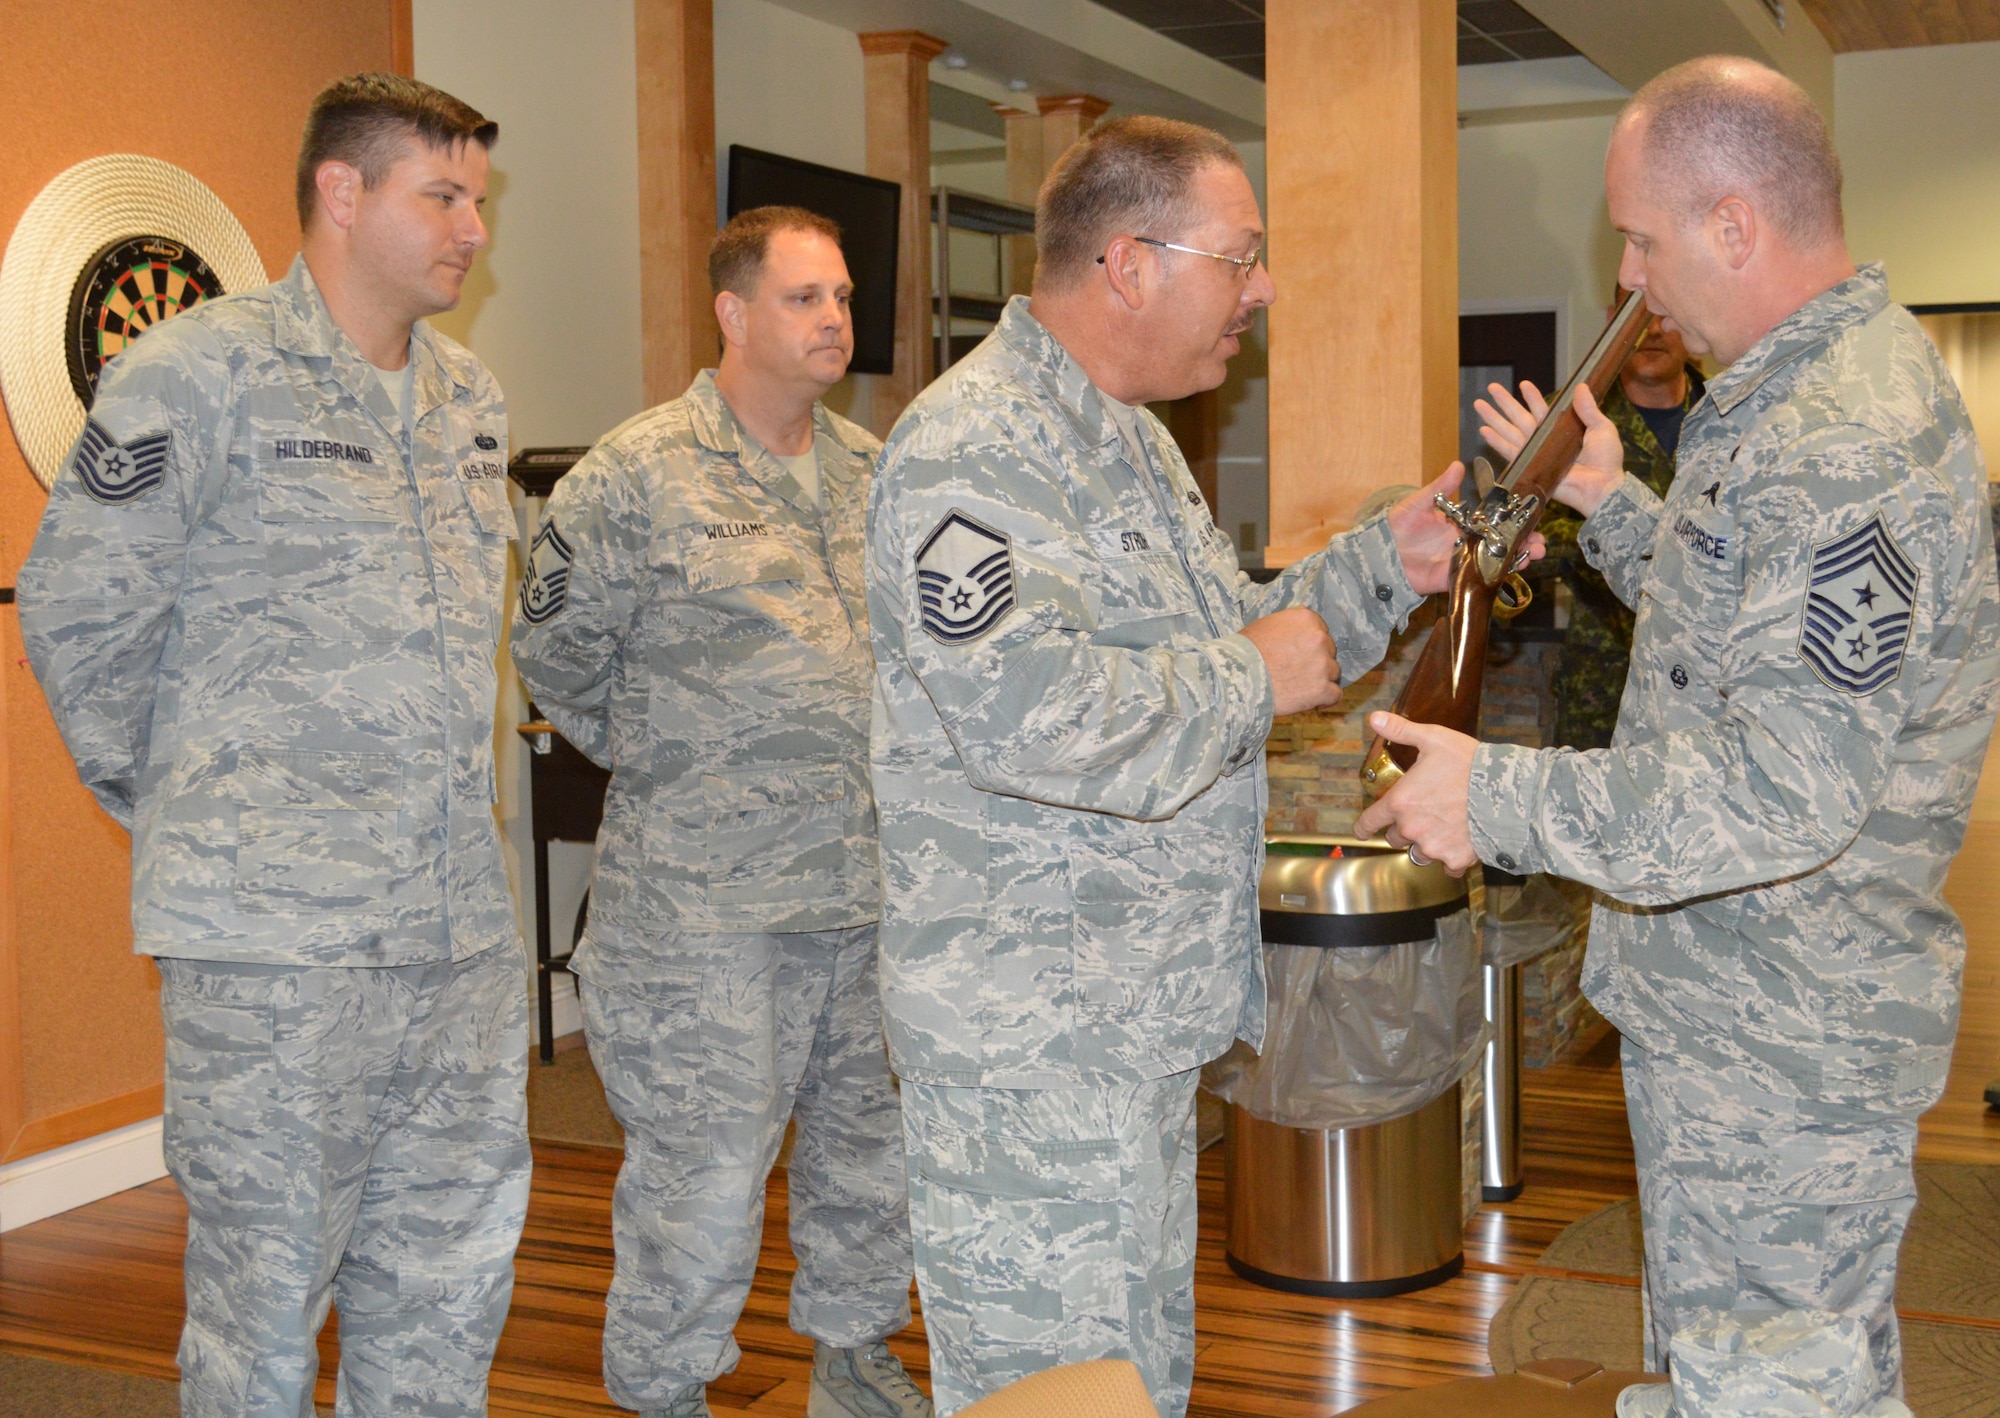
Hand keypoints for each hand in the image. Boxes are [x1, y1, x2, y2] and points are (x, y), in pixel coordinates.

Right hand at [1241, 606, 1341, 716]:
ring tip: (1299, 687)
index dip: (1310, 645)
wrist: (1236, 679)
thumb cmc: (1244, 652)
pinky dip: (1325, 699)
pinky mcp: (1322, 689)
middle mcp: (1319, 638)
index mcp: (1306, 619)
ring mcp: (1322, 664)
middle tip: (1296, 672)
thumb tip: (1300, 628)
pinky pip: (1335, 695)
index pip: (1321, 630)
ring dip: (1321, 679)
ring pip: (1333, 672)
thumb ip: (1290, 626)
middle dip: (1317, 661)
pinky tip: (1312, 701)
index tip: (1300, 654)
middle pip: (1329, 651)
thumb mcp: (1267, 625)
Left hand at [1351, 712, 1478, 873]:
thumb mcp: (1433, 739)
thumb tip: (1374, 718)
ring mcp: (1433, 846)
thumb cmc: (1469, 763)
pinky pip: (1447, 866)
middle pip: (1395, 838)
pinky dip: (1451, 858)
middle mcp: (1412, 828)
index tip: (1362, 830)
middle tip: (1423, 814)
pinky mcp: (1455, 859)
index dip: (1363, 826)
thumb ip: (1401, 731)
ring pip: (1419, 853)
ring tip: (1443, 827)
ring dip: (1426, 844)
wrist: (1506, 790)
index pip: (1369, 822)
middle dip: (1404, 828)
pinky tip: (1461, 843)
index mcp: (1400, 802)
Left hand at [1386, 464, 1546, 596]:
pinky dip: (1498, 574)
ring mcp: (1463, 562)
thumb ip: (1440, 487)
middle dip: (1524, 542)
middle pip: (1501, 542)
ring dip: (1518, 558)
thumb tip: (1458, 465)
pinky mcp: (1455, 578)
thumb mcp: (1419, 503)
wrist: (1380, 555)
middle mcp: (1466, 543)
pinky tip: (1515, 569)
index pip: (1493, 520)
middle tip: (1541, 541)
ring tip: (1535, 554)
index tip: (1532, 516)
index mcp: (1461, 524)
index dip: (1513, 520)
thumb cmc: (1397, 527)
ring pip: (1496, 561)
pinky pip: (1480, 578)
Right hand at [1475, 379, 1625, 519]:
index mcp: (1562, 430)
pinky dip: (1496, 442)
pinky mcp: (1529, 466)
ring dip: (1494, 419)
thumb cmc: (1606, 460)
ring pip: (1509, 431)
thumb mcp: (1602, 428)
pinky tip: (1484, 431)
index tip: (1523, 384)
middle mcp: (1545, 440)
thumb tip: (1581, 386)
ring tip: (1479, 405)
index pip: (1543, 410)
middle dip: (1504, 403)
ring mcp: (1535, 454)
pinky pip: (1509, 452)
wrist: (1601, 487)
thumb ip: (1588, 409)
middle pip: (1520, 418)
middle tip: (1491, 388)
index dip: (1532, 398)